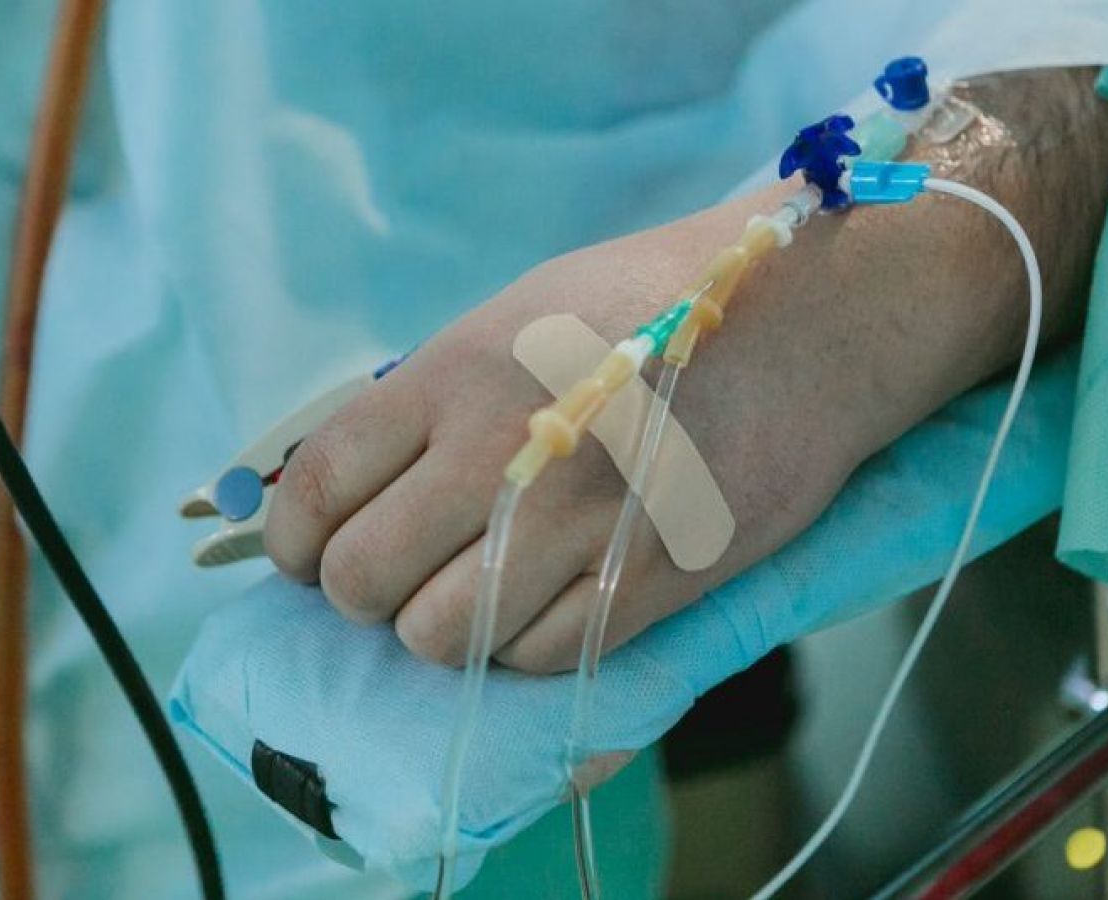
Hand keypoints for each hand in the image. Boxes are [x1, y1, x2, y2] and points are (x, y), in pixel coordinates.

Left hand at [264, 69, 1107, 672]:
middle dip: (368, 595)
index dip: (295, 543)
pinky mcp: (650, 581)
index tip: (311, 558)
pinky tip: (553, 602)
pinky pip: (538, 659)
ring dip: (448, 630)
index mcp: (456, 371)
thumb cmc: (660, 306)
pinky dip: (529, 647)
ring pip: (443, 639)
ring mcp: (578, 522)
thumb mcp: (520, 312)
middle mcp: (504, 450)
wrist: (812, 321)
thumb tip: (351, 488)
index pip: (318, 489)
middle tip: (405, 579)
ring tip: (481, 595)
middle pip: (365, 582)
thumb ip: (432, 398)